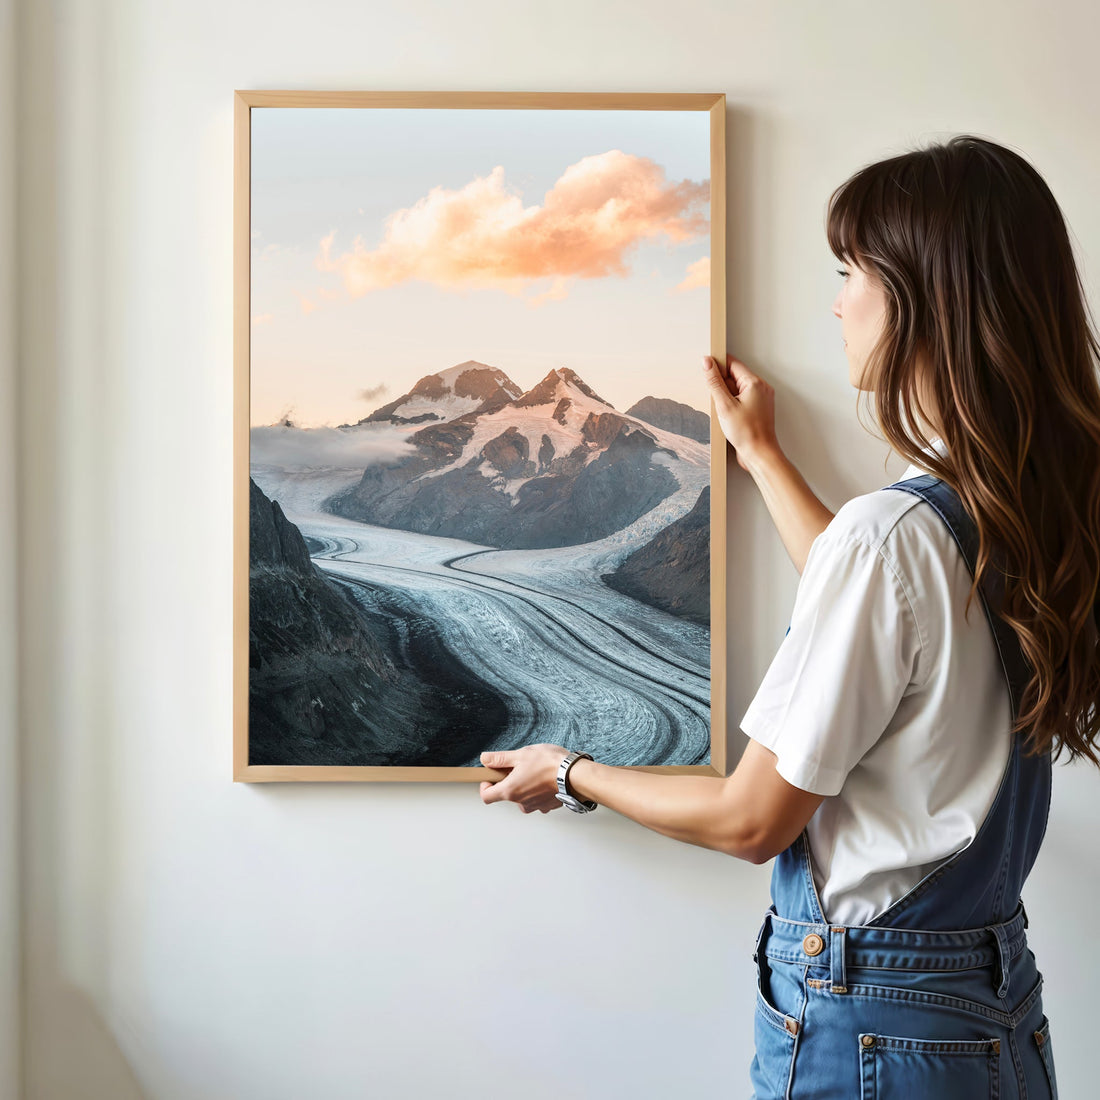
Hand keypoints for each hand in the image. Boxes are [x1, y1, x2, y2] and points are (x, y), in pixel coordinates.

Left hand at [479, 744, 569, 812]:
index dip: (485, 786)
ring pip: (522, 797)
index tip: (491, 776)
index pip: (486, 796)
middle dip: (509, 781)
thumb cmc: (550, 764)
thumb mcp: (520, 755)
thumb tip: (485, 759)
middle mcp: (521, 802)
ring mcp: (535, 806)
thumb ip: (499, 759)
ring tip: (535, 771)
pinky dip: (538, 790)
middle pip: (506, 795)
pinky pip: (537, 799)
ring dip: (524, 786)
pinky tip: (545, 778)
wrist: (575, 775)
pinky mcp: (548, 806)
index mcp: (510, 790)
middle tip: (518, 767)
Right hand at [702, 353, 780, 471]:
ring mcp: (761, 398)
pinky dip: (732, 404)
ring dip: (726, 396)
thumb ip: (714, 382)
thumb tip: (707, 362)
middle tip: (717, 401)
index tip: (706, 369)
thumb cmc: (747, 433)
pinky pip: (742, 399)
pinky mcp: (758, 408)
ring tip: (725, 412)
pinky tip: (729, 416)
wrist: (759, 454)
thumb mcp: (724, 405)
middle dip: (722, 385)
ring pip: (737, 388)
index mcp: (755, 383)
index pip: (733, 363)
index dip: (718, 365)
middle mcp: (761, 388)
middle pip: (735, 376)